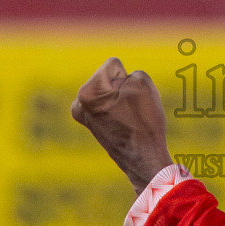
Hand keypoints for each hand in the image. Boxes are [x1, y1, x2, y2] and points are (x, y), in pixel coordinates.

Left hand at [70, 57, 174, 192]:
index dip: (130, 79)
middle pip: (111, 78)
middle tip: (132, 111)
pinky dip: (119, 111)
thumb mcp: (142, 82)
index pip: (115, 66)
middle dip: (124, 88)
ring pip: (112, 92)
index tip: (132, 99)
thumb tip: (119, 88)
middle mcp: (80, 103)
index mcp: (87, 91)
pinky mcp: (93, 126)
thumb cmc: (144, 122)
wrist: (144, 160)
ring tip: (130, 119)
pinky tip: (126, 125)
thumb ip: (129, 72)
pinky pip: (111, 106)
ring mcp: (84, 116)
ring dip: (123, 100)